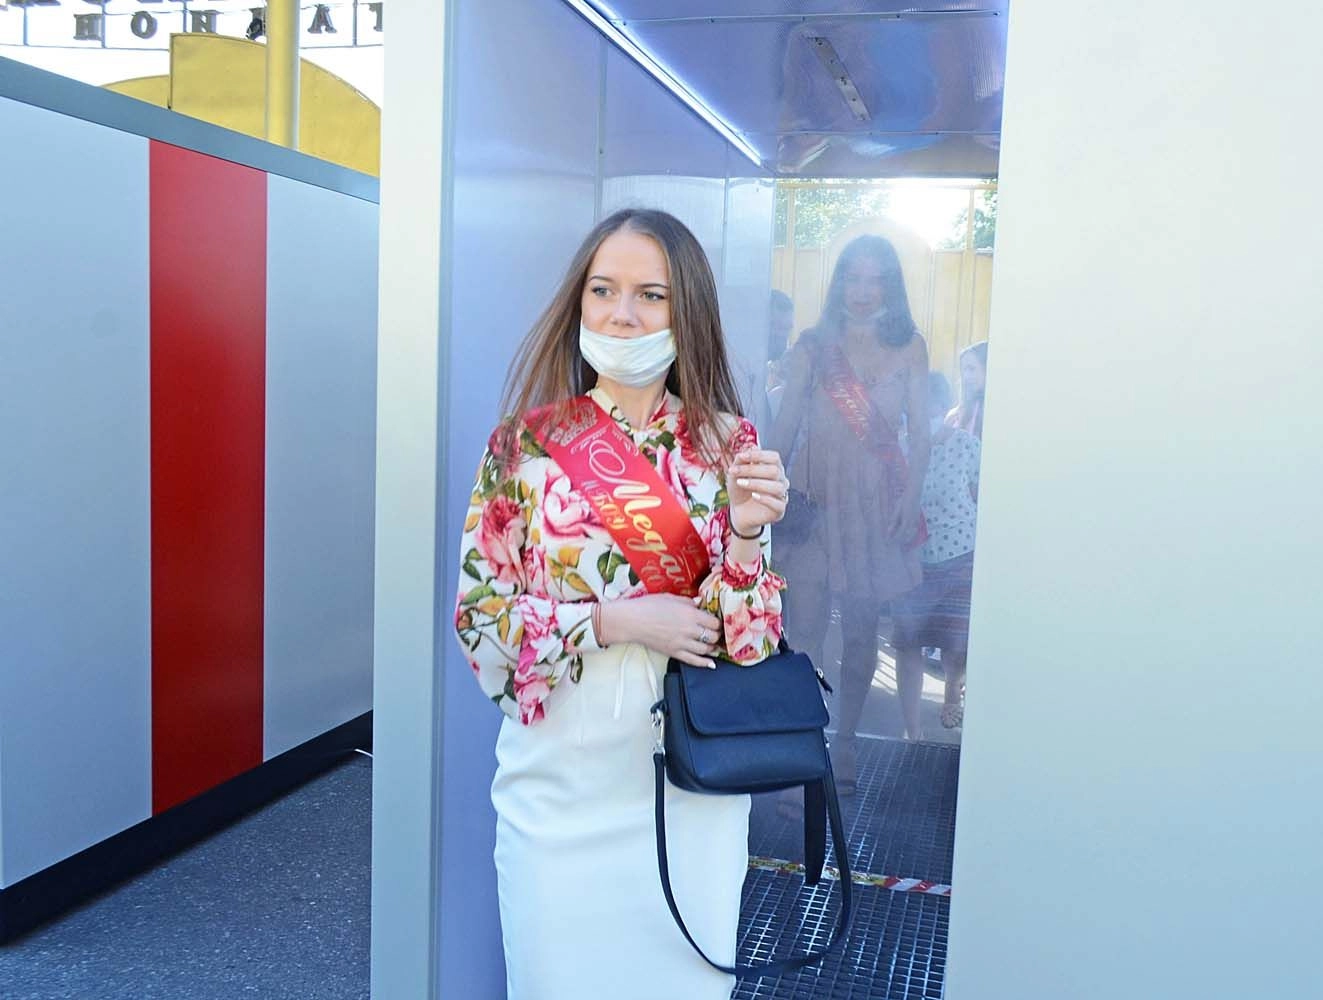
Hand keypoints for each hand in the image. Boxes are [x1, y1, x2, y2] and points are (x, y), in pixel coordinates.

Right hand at [598, 594, 722, 667]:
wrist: (631, 621)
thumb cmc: (648, 606)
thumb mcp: (670, 598)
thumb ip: (688, 602)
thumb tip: (700, 603)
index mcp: (690, 614)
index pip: (714, 622)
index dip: (717, 622)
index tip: (716, 622)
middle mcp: (689, 630)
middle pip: (712, 637)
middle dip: (716, 635)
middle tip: (716, 633)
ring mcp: (682, 643)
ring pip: (706, 650)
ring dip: (712, 648)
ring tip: (713, 645)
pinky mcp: (674, 653)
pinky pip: (693, 661)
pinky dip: (705, 663)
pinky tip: (712, 664)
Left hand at [728, 448, 788, 535]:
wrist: (738, 511)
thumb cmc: (740, 490)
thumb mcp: (736, 474)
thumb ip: (742, 460)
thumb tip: (750, 446)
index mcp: (774, 468)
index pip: (774, 457)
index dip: (758, 455)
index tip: (741, 457)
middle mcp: (781, 480)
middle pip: (774, 471)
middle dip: (752, 470)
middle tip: (734, 472)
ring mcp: (782, 495)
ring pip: (777, 487)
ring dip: (756, 483)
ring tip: (740, 483)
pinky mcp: (779, 510)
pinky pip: (778, 504)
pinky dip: (765, 499)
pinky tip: (753, 496)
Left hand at [888, 497, 920, 542]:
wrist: (914, 494)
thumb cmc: (903, 501)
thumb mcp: (897, 510)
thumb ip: (894, 521)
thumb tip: (889, 530)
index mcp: (906, 520)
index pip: (899, 533)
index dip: (894, 538)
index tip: (888, 541)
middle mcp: (912, 522)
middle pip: (906, 535)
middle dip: (900, 541)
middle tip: (893, 544)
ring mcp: (916, 521)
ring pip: (912, 534)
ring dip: (907, 539)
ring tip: (902, 544)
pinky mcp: (918, 519)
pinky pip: (915, 530)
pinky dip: (912, 535)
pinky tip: (908, 536)